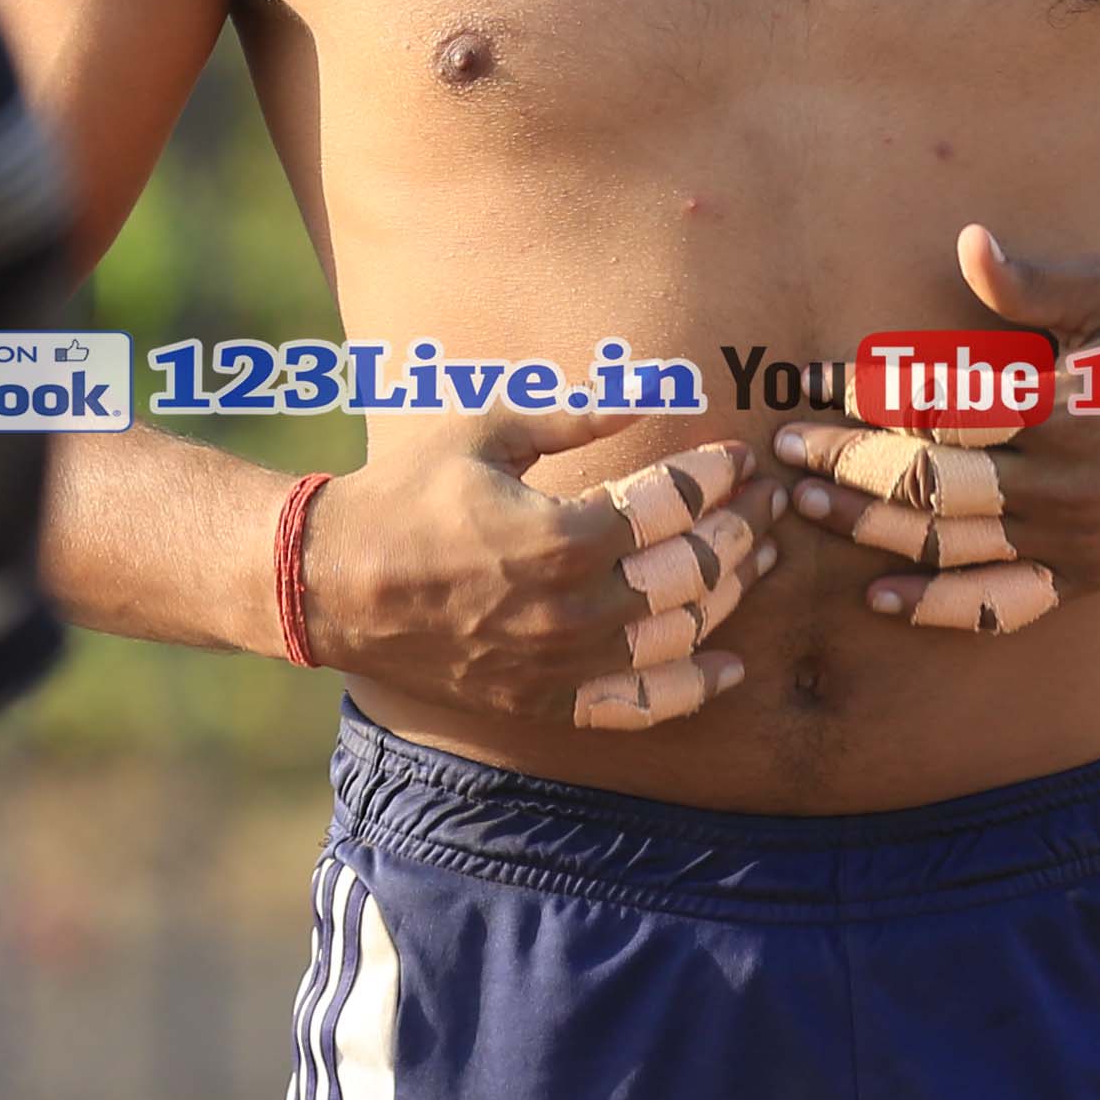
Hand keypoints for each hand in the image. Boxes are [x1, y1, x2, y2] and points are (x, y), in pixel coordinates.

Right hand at [295, 414, 765, 732]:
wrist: (333, 583)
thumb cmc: (407, 492)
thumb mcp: (487, 429)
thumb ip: (577, 414)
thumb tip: (656, 394)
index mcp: (562, 533)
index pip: (671, 504)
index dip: (716, 475)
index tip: (739, 455)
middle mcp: (573, 606)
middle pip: (691, 570)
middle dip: (740, 529)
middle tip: (765, 502)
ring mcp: (563, 661)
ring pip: (680, 634)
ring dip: (731, 595)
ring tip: (760, 560)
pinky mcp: (547, 699)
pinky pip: (640, 706)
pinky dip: (694, 689)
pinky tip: (731, 666)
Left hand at [772, 225, 1099, 636]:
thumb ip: (1035, 282)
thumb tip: (968, 242)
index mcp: (1065, 408)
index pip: (940, 406)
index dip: (864, 394)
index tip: (806, 381)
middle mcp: (1065, 484)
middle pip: (928, 484)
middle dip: (846, 465)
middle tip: (783, 449)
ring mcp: (1072, 540)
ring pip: (949, 546)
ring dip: (868, 528)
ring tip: (807, 503)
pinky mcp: (1080, 577)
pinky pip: (997, 607)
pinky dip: (935, 607)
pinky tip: (878, 597)